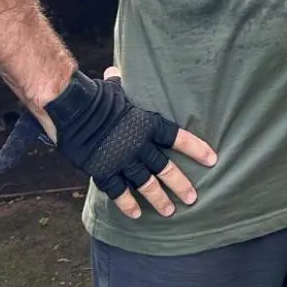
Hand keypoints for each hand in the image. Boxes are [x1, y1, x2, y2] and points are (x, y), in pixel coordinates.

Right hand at [49, 69, 215, 220]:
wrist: (74, 110)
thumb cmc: (97, 96)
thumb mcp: (115, 89)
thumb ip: (122, 86)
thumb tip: (115, 72)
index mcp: (148, 124)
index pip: (178, 138)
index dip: (197, 149)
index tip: (212, 160)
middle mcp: (139, 145)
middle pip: (166, 169)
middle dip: (180, 185)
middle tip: (193, 198)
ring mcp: (122, 160)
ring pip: (146, 184)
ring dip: (159, 199)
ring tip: (170, 212)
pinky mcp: (103, 171)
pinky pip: (118, 192)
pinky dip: (128, 204)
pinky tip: (136, 214)